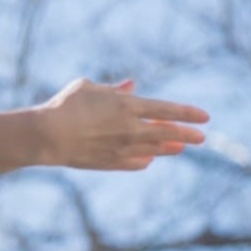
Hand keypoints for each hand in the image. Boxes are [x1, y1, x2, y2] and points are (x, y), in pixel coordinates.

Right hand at [35, 78, 209, 170]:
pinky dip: (144, 160)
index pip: (168, 110)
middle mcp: (130, 129)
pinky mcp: (110, 163)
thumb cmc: (63, 105)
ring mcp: (122, 148)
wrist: (46, 136)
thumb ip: (113, 89)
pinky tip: (148, 159)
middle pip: (168, 133)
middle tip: (201, 137)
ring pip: (153, 150)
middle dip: (187, 135)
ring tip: (179, 148)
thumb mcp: (87, 88)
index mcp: (127, 106)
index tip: (205, 117)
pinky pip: (134, 163)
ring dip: (169, 148)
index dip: (189, 113)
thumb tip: (132, 86)